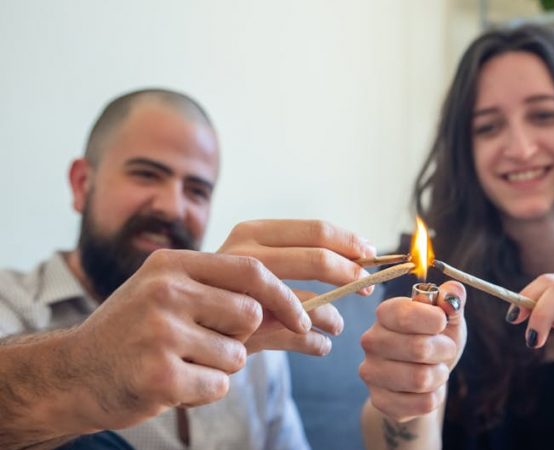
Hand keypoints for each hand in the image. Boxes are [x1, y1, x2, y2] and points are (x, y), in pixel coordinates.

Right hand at [69, 249, 310, 430]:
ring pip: (237, 355)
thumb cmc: (137, 332)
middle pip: (250, 314)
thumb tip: (306, 307)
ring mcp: (159, 332)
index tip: (306, 317)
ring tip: (183, 361)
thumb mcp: (172, 295)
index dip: (287, 295)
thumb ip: (226, 292)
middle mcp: (165, 291)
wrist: (74, 373)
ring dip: (220, 366)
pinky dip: (205, 389)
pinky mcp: (159, 374)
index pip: (253, 269)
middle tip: (218, 345)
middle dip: (246, 337)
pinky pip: (218, 384)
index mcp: (174, 264)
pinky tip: (174, 381)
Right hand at [216, 219, 374, 353]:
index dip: (349, 242)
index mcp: (249, 233)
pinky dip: (317, 343)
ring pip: (308, 304)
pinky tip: (321, 345)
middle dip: (349, 275)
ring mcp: (238, 294)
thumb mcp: (248, 264)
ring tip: (337, 325)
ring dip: (332, 316)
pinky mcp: (239, 336)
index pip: (314, 230)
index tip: (370, 253)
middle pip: (316, 260)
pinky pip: (297, 339)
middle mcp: (241, 257)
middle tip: (365, 288)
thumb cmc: (217, 292)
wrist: (161, 331)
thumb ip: (293, 256)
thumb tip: (362, 250)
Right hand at [359, 281, 466, 421]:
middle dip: (444, 350)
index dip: (435, 320)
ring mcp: (371, 372)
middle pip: (418, 349)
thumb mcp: (447, 316)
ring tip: (436, 369)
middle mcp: (371, 341)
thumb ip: (452, 299)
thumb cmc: (435, 339)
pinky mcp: (379, 400)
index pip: (405, 315)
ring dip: (440, 374)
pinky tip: (427, 389)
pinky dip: (435, 396)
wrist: (425, 375)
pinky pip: (421, 403)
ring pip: (420, 379)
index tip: (443, 322)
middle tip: (445, 349)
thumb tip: (453, 291)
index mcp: (385, 313)